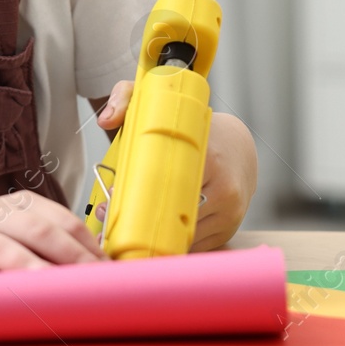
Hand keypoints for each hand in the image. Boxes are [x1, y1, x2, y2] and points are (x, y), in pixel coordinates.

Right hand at [0, 191, 105, 291]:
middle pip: (37, 230)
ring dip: (35, 274)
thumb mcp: (14, 232)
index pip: (59, 218)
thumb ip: (49, 243)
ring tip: (56, 295)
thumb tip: (99, 269)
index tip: (105, 269)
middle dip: (69, 258)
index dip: (85, 244)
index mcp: (16, 204)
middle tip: (89, 284)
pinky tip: (12, 301)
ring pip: (6, 252)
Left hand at [93, 79, 257, 249]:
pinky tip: (149, 239)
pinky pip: (195, 246)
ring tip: (121, 228)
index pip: (169, 188)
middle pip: (174, 219)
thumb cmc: (196, 128)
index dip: (135, 199)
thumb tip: (105, 121)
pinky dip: (171, 245)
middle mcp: (225, 191)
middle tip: (107, 218)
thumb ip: (126, 99)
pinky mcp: (228, 230)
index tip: (110, 200)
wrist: (239, 145)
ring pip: (183, 238)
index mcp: (211, 161)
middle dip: (138, 224)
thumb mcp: (160, 103)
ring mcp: (230, 214)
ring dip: (153, 239)